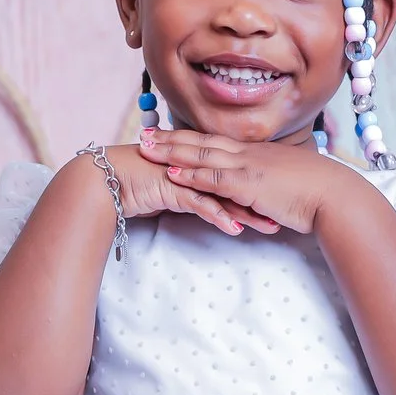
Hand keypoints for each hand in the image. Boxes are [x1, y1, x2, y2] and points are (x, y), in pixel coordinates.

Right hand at [103, 143, 280, 236]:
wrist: (106, 181)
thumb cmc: (138, 185)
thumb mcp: (174, 190)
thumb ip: (194, 193)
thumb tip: (211, 203)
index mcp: (200, 165)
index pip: (236, 176)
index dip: (260, 189)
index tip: (284, 201)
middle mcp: (196, 168)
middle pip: (237, 184)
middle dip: (264, 200)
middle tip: (290, 214)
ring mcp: (185, 177)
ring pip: (224, 195)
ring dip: (249, 212)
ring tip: (271, 228)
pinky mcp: (172, 189)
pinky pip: (200, 205)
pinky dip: (218, 217)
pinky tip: (235, 229)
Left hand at [134, 129, 345, 233]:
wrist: (336, 196)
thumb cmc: (319, 192)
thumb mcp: (289, 180)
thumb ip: (270, 181)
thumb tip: (261, 190)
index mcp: (258, 152)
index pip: (217, 141)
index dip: (190, 137)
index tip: (168, 134)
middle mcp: (250, 153)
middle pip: (203, 141)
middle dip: (171, 138)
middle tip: (145, 134)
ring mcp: (249, 166)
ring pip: (203, 155)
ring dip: (172, 151)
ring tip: (146, 149)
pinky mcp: (250, 184)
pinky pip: (215, 177)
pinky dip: (192, 174)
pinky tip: (172, 173)